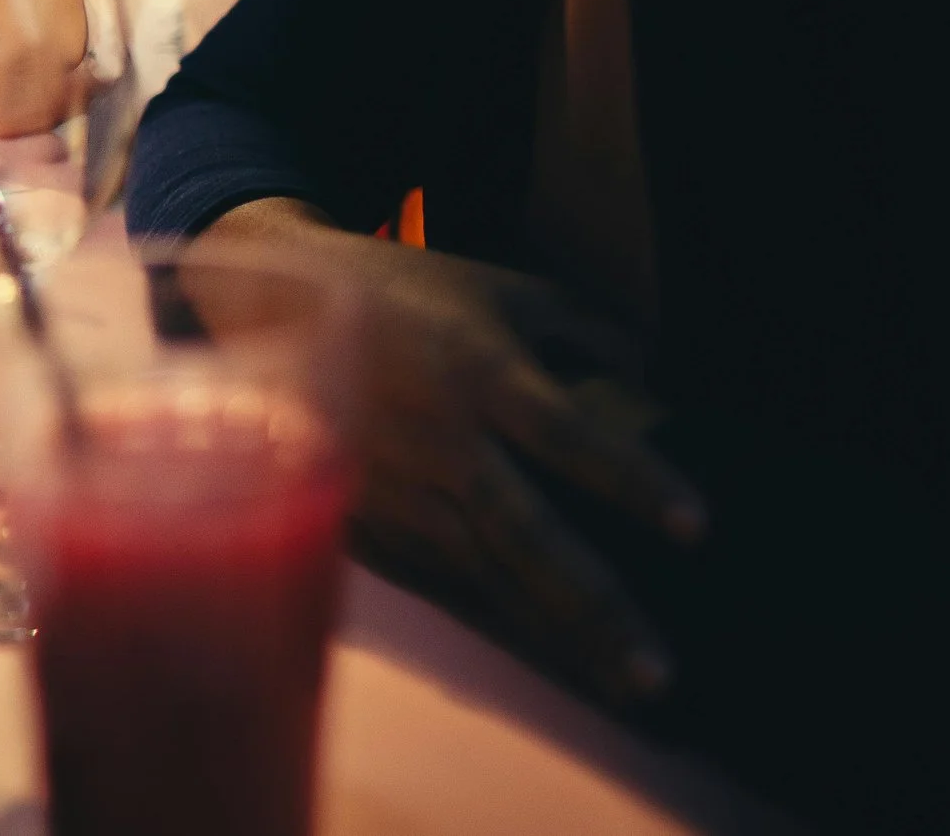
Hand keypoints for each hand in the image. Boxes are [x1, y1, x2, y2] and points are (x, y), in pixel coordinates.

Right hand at [191, 204, 705, 704]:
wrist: (275, 306)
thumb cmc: (405, 291)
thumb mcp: (500, 287)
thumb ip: (585, 326)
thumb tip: (660, 373)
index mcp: (477, 368)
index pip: (563, 432)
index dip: (628, 477)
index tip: (695, 525)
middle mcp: (439, 436)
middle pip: (523, 531)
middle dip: (592, 603)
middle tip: (655, 671)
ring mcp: (398, 485)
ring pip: (485, 574)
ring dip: (554, 633)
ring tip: (621, 682)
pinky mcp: (369, 517)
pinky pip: (442, 580)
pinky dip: (498, 622)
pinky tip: (550, 657)